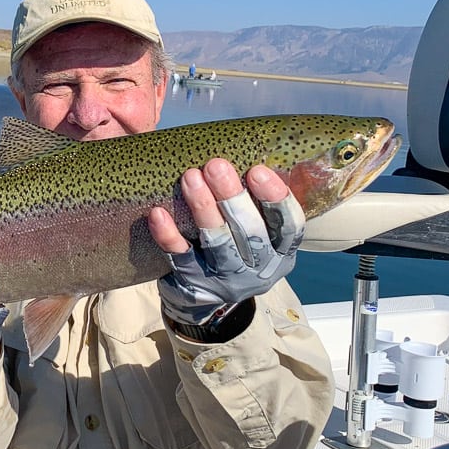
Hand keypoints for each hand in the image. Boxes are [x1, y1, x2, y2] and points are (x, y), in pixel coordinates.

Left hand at [148, 160, 305, 326]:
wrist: (207, 300)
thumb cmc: (236, 246)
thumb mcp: (258, 232)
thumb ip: (257, 202)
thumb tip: (246, 148)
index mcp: (282, 252)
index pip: (289, 226)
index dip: (276, 198)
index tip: (258, 170)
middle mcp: (259, 269)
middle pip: (250, 231)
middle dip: (232, 196)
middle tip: (216, 165)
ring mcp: (227, 280)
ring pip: (217, 242)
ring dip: (203, 207)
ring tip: (190, 177)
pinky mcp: (195, 285)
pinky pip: (181, 257)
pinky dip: (169, 235)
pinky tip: (159, 213)